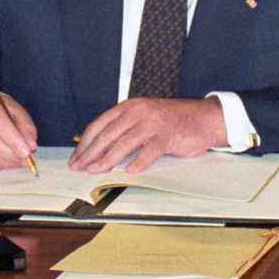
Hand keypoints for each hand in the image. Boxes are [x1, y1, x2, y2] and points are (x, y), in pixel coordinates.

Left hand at [70, 98, 226, 174]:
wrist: (203, 117)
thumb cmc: (171, 120)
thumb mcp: (144, 117)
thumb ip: (125, 127)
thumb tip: (99, 148)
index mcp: (129, 106)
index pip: (99, 124)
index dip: (85, 142)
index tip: (76, 157)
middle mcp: (138, 112)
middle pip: (108, 134)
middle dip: (90, 152)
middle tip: (79, 167)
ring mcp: (152, 123)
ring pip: (124, 142)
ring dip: (107, 159)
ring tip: (96, 170)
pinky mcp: (167, 135)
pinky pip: (149, 151)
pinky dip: (139, 162)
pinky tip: (129, 171)